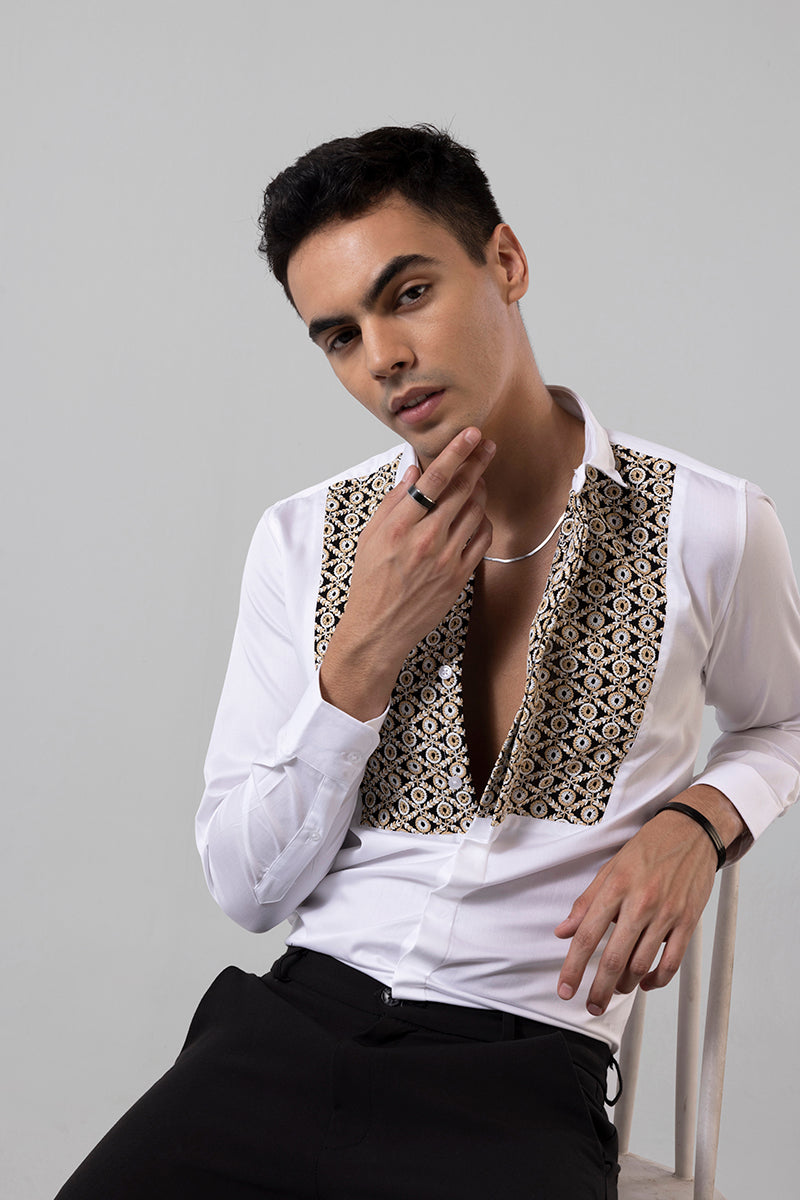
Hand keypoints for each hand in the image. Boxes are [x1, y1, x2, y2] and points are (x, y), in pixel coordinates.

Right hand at [320, 427, 494, 719]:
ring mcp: (446, 558)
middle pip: (462, 490)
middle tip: (487, 446)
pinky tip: (477, 514)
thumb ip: (394, 500)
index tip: (471, 434)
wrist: (379, 628)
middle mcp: (426, 539)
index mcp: (400, 525)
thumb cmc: (370, 581)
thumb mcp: (370, 536)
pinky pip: (481, 539)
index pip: (435, 479)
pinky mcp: (459, 575)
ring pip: (475, 511)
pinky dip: (483, 521)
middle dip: (477, 463)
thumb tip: (415, 470)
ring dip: (480, 491)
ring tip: (478, 480)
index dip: (456, 452)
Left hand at [554, 786, 741, 1015]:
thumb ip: (586, 903)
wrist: (691, 832)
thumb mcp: (610, 869)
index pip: (587, 935)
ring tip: (617, 989)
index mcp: (615, 886)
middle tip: (590, 1004)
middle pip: (614, 958)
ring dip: (626, 985)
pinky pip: (672, 962)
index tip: (565, 989)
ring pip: (642, 964)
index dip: (573, 967)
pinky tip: (646, 982)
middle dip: (598, 989)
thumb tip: (563, 932)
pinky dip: (657, 980)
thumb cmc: (649, 848)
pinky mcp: (688, 921)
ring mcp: (666, 913)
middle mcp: (640, 901)